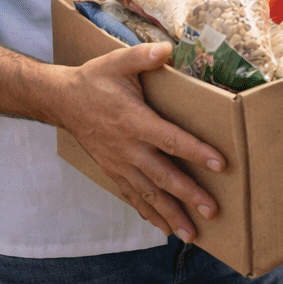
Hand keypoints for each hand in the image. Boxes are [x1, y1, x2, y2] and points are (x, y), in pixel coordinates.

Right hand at [54, 42, 224, 241]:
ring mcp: (120, 164)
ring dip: (171, 215)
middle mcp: (128, 148)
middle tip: (213, 212)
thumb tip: (167, 48)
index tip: (220, 164)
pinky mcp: (114, 171)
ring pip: (149, 195)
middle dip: (188, 196)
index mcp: (134, 121)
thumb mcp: (118, 61)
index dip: (196, 152)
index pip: (171, 140)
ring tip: (192, 235)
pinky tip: (165, 229)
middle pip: (163, 176)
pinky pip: (133, 197)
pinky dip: (149, 214)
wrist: (62, 101)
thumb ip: (143, 55)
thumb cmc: (95, 80)